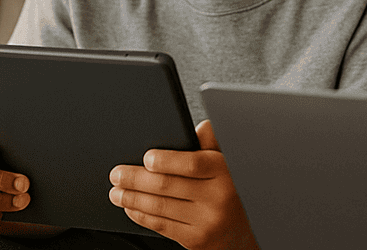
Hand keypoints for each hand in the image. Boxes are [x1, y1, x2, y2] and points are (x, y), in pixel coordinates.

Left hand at [110, 119, 257, 249]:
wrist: (249, 231)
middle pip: (168, 186)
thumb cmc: (235, 191)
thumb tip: (199, 128)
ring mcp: (207, 222)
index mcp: (226, 173)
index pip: (192, 164)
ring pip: (160, 207)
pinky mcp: (196, 240)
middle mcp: (218, 198)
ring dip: (132, 198)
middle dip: (136, 179)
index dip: (166, 161)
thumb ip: (214, 143)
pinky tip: (131, 208)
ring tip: (117, 192)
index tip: (147, 157)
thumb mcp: (231, 162)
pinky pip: (162, 226)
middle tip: (117, 174)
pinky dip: (141, 216)